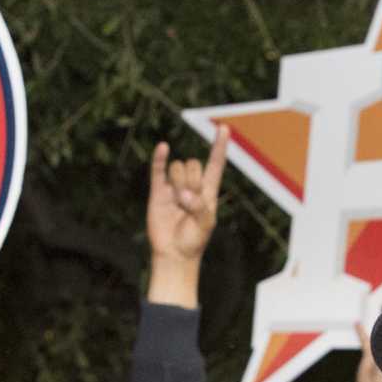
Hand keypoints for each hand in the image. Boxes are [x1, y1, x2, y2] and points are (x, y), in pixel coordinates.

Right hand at [144, 128, 228, 306]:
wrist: (173, 253)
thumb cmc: (194, 240)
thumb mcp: (205, 224)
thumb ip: (199, 206)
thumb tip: (182, 193)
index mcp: (208, 190)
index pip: (215, 163)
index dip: (219, 146)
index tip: (223, 128)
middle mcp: (191, 184)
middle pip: (193, 164)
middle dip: (192, 180)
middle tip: (188, 202)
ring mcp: (173, 186)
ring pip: (177, 167)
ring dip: (179, 182)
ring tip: (178, 202)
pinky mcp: (157, 191)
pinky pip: (158, 170)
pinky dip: (159, 158)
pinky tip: (163, 147)